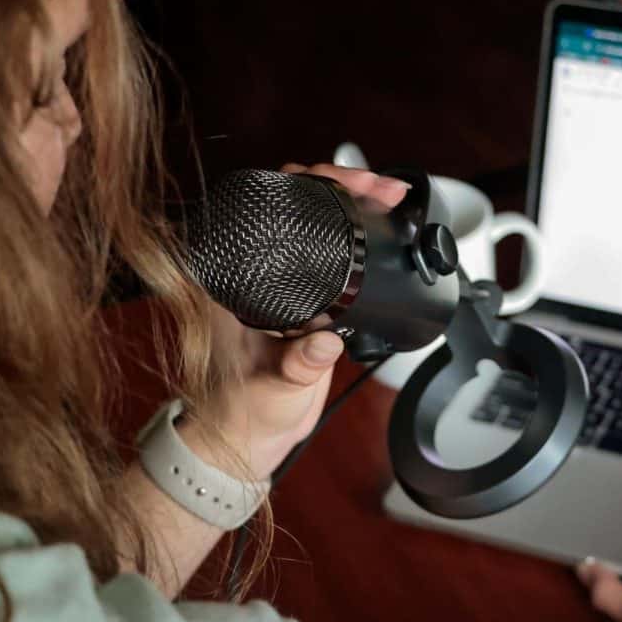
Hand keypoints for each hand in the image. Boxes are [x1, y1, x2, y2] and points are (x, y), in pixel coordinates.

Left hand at [184, 164, 410, 480]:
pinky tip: (382, 225)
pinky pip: (335, 255)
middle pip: (296, 204)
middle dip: (341, 185)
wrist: (251, 437)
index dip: (304, 184)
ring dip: (353, 204)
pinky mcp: (309, 300)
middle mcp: (255, 272)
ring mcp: (283, 283)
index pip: (265, 209)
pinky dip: (360, 237)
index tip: (342, 184)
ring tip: (388, 196)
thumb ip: (298, 365)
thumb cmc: (242, 410)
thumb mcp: (273, 385)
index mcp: (233, 279)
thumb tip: (324, 341)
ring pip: (318, 224)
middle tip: (378, 187)